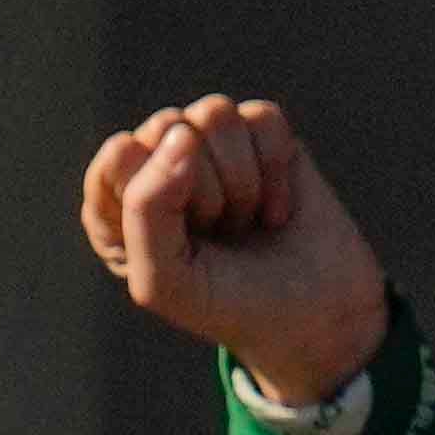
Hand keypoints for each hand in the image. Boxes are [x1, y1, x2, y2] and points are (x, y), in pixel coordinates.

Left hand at [82, 91, 394, 407]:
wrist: (318, 321)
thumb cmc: (232, 305)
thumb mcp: (165, 280)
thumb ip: (145, 207)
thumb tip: (182, 132)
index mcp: (117, 200)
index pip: (120, 156)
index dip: (159, 199)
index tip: (185, 245)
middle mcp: (160, 164)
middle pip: (169, 127)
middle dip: (206, 190)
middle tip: (223, 234)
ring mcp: (213, 148)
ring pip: (215, 113)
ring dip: (243, 180)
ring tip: (247, 220)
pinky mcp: (263, 139)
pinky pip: (262, 118)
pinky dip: (277, 168)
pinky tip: (276, 207)